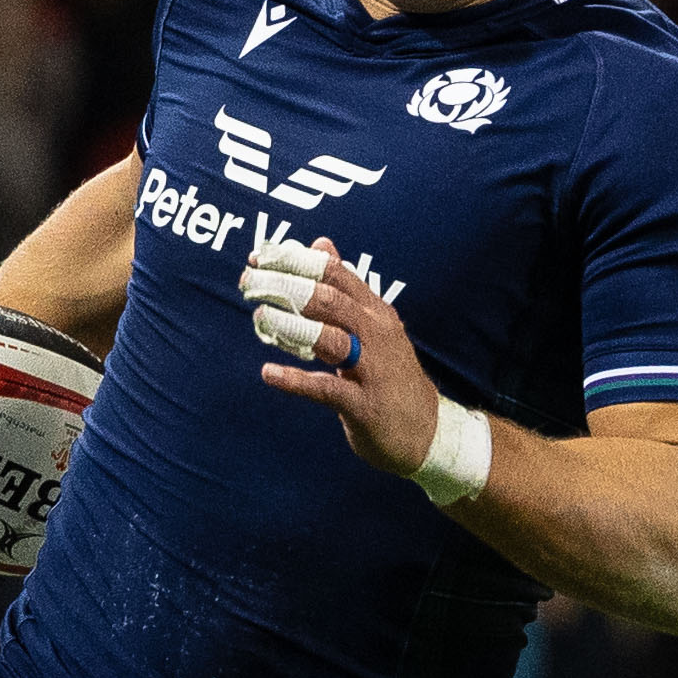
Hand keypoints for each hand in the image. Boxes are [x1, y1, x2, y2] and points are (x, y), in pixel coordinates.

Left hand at [246, 237, 445, 476]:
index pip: (335, 274)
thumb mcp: (373, 324)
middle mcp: (376, 334)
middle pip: (329, 300)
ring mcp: (372, 369)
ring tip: (260, 316)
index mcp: (375, 312)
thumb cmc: (391, 376)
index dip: (295, 262)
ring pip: (329, 338)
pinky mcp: (364, 405)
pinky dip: (296, 381)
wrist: (428, 433)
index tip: (261, 258)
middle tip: (249, 283)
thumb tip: (322, 244)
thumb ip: (345, 286)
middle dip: (285, 287)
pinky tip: (269, 372)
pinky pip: (327, 389)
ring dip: (290, 325)